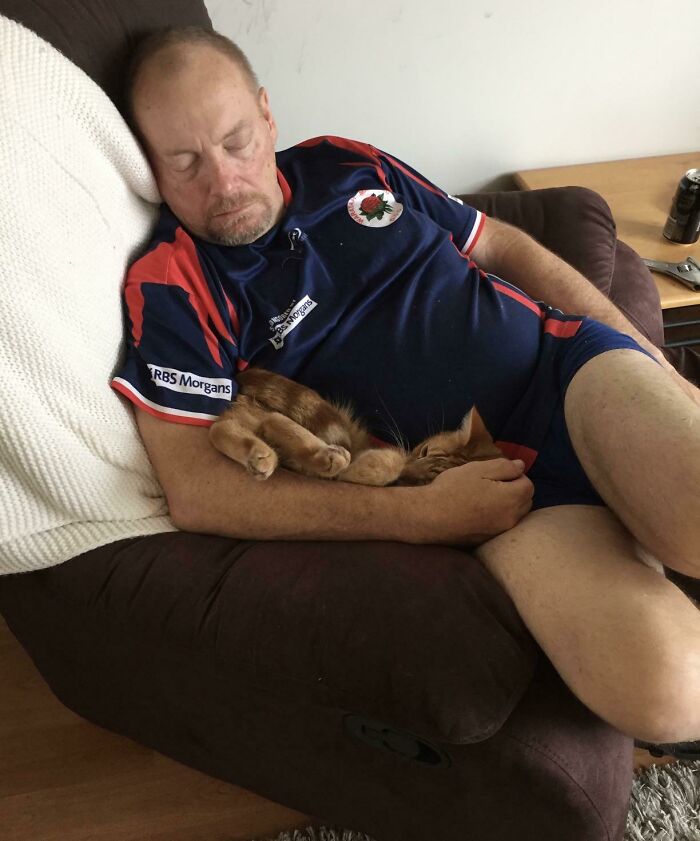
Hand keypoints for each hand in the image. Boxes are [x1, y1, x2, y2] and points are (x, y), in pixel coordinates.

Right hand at [410, 458, 533, 544]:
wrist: (429, 517)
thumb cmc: (453, 489)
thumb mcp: (478, 469)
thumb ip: (504, 466)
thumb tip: (521, 466)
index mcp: (512, 498)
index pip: (528, 484)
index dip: (514, 475)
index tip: (495, 473)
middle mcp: (511, 518)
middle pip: (525, 501)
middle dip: (515, 490)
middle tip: (491, 483)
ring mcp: (500, 531)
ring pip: (515, 514)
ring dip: (507, 503)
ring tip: (485, 497)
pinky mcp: (489, 539)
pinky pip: (502, 524)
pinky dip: (497, 515)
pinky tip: (478, 510)